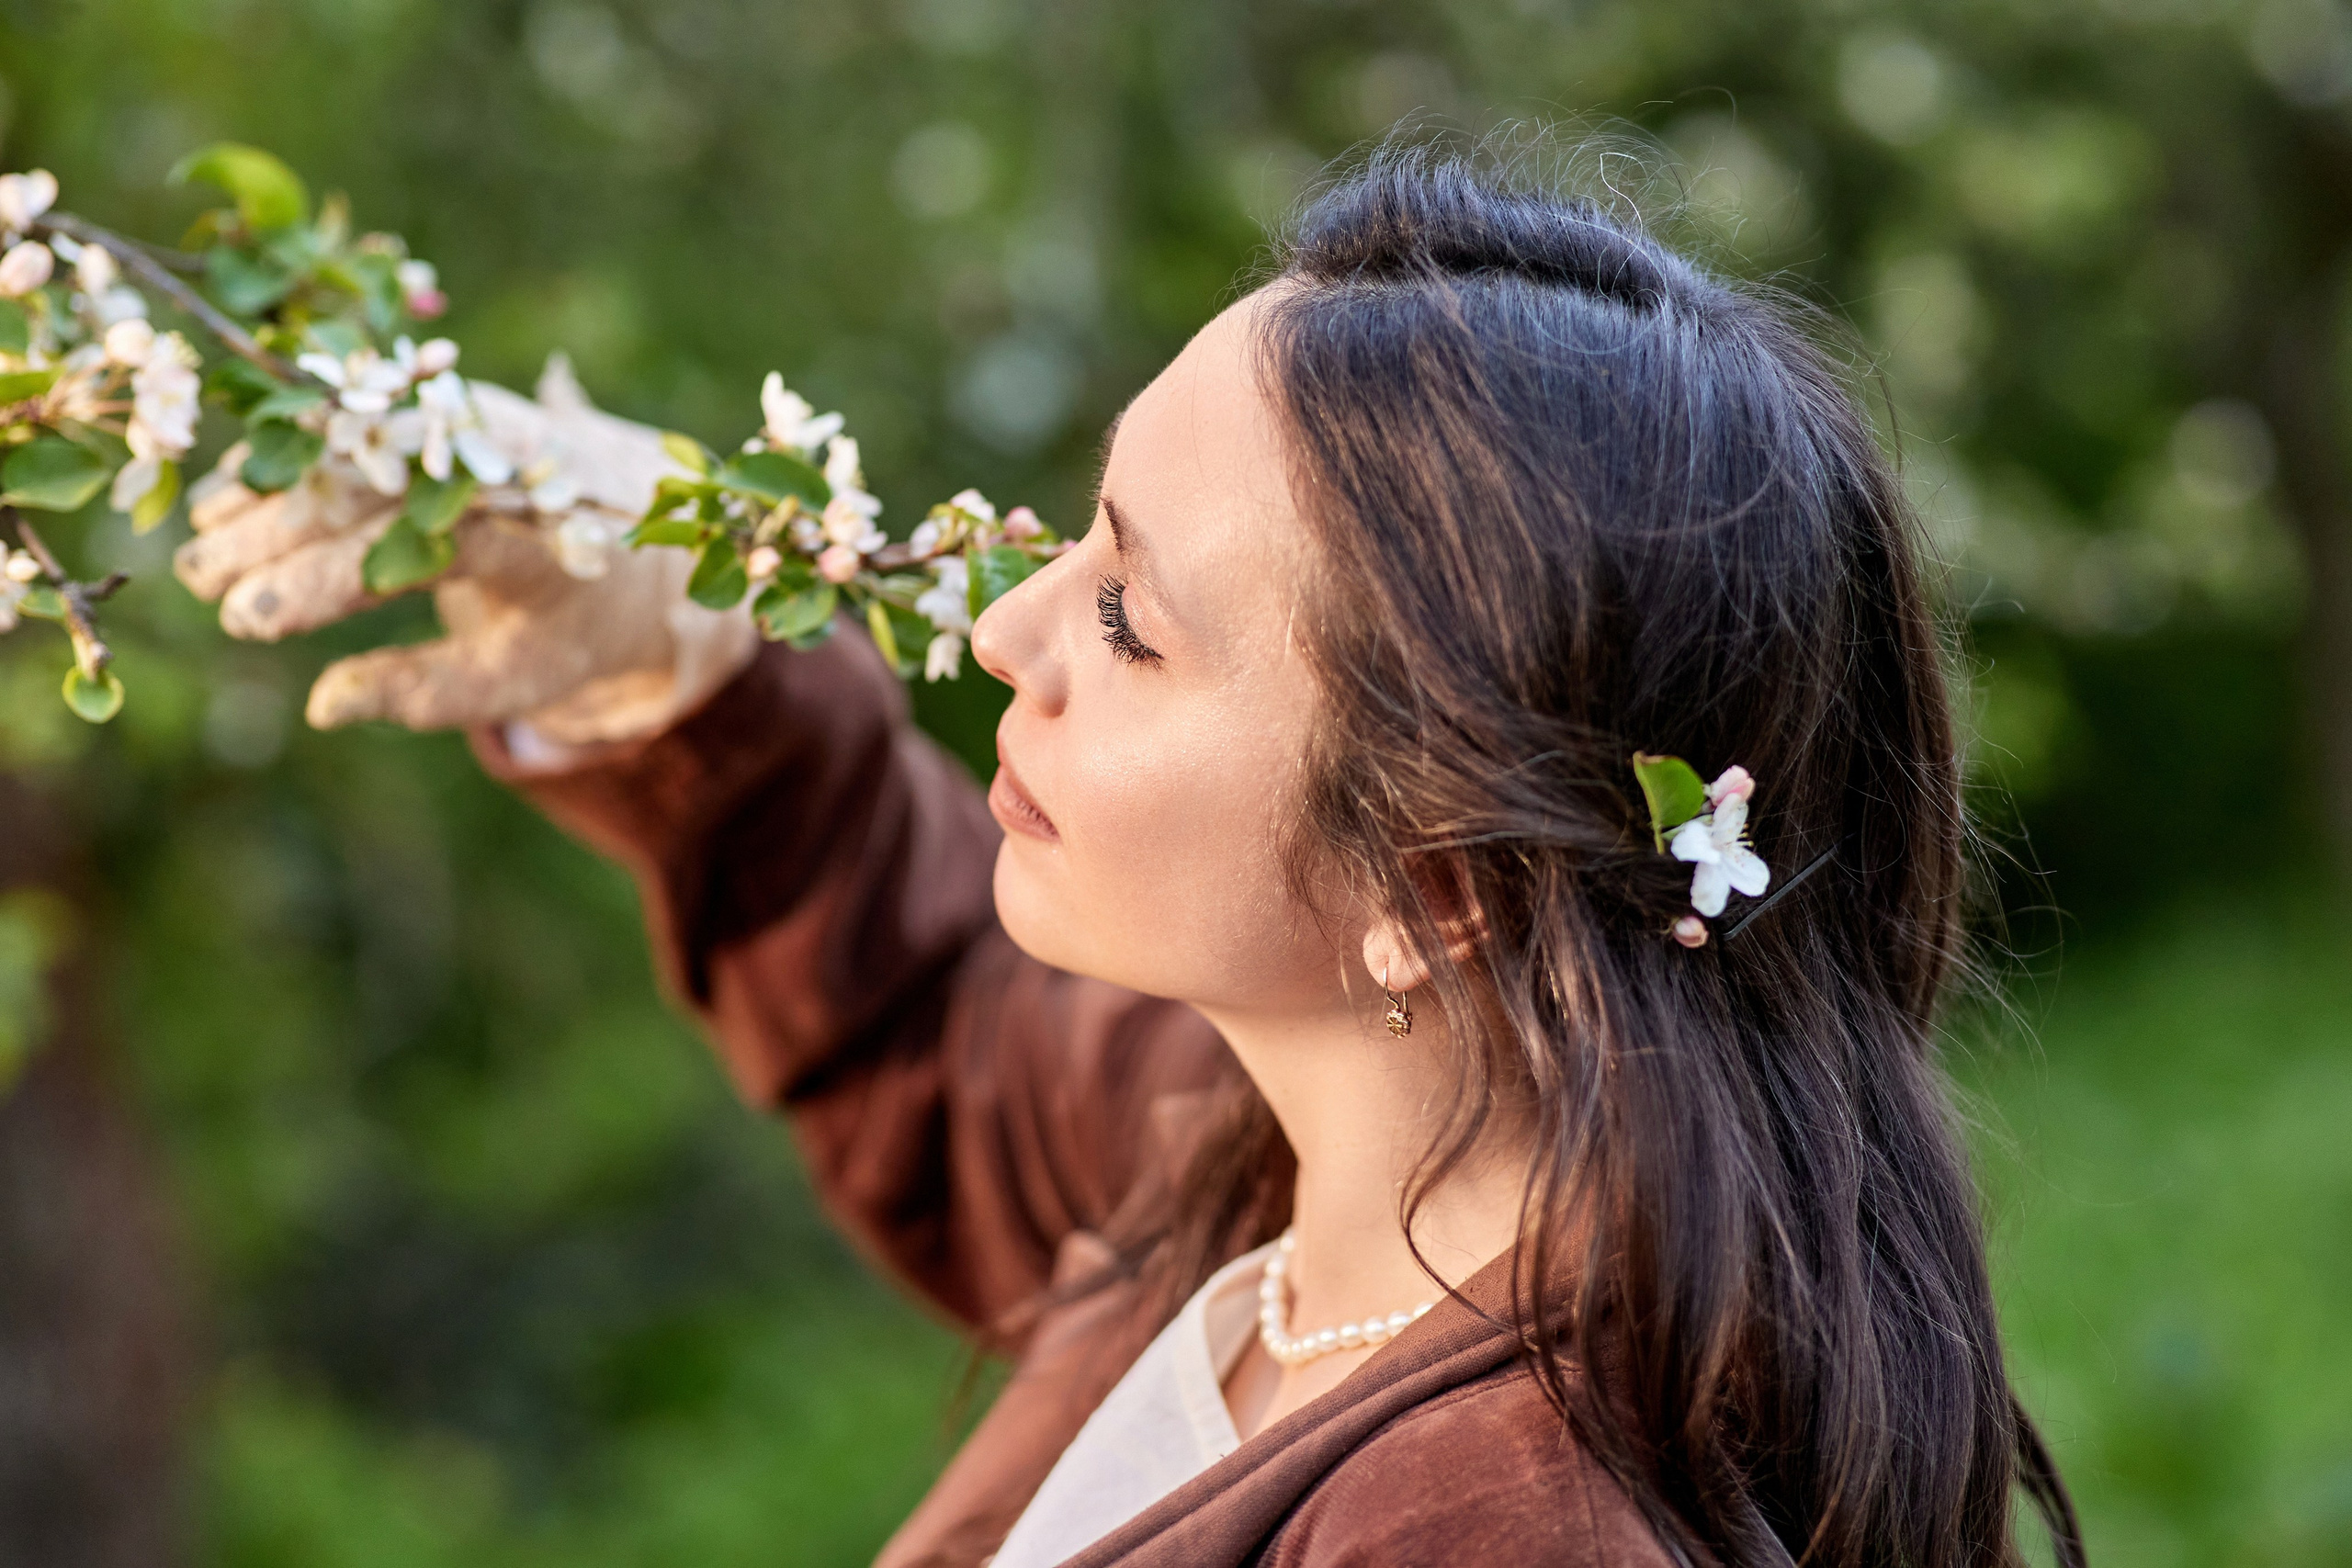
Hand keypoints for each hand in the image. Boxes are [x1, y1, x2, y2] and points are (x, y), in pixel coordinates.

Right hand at [173, 358, 757, 746]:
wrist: (627, 543)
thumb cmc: (560, 629)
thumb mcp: (513, 679)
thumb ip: (425, 694)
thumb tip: (322, 708)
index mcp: (538, 543)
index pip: (414, 553)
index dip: (324, 585)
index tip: (249, 622)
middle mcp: (508, 467)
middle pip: (372, 492)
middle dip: (276, 537)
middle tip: (203, 584)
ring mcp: (476, 423)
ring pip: (353, 448)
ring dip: (266, 493)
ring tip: (199, 548)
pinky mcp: (447, 403)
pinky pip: (352, 419)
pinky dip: (285, 457)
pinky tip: (223, 497)